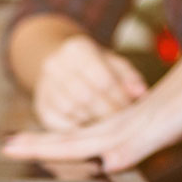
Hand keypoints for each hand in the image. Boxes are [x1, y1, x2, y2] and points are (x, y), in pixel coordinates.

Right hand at [3, 54, 181, 170]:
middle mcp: (121, 124)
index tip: (9, 146)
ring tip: (36, 142)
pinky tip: (96, 142)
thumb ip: (138, 145)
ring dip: (59, 139)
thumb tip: (108, 164)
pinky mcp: (146, 117)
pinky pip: (106, 129)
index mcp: (121, 129)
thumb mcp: (171, 125)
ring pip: (87, 132)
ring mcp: (132, 120)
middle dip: (38, 143)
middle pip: (71, 137)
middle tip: (8, 145)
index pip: (71, 142)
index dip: (40, 147)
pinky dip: (90, 136)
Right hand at [32, 35, 147, 130]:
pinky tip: (91, 133)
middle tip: (123, 125)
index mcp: (77, 48)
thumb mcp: (114, 63)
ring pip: (70, 110)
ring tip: (110, 129)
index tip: (131, 110)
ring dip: (92, 122)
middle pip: (85, 96)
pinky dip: (76, 130)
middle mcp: (56, 64)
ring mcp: (44, 85)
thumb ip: (129, 77)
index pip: (102, 79)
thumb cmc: (97, 66)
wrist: (60, 64)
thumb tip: (141, 94)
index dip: (119, 98)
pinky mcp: (40, 105)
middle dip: (107, 113)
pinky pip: (57, 123)